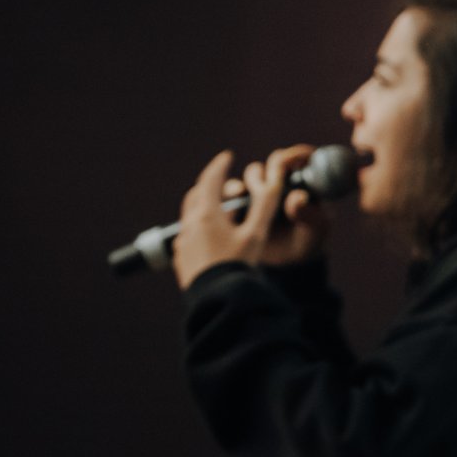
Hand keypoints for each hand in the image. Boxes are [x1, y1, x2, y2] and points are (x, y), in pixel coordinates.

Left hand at [172, 146, 325, 287]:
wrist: (218, 300)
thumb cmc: (238, 265)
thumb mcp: (256, 233)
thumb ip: (265, 204)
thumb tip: (274, 179)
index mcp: (206, 213)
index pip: (211, 179)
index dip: (220, 165)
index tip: (227, 156)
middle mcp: (190, 225)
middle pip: (196, 195)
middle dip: (209, 184)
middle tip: (223, 181)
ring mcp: (184, 243)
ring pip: (191, 215)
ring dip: (204, 206)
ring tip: (220, 210)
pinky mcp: (182, 258)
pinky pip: (189, 234)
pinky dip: (200, 226)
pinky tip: (212, 236)